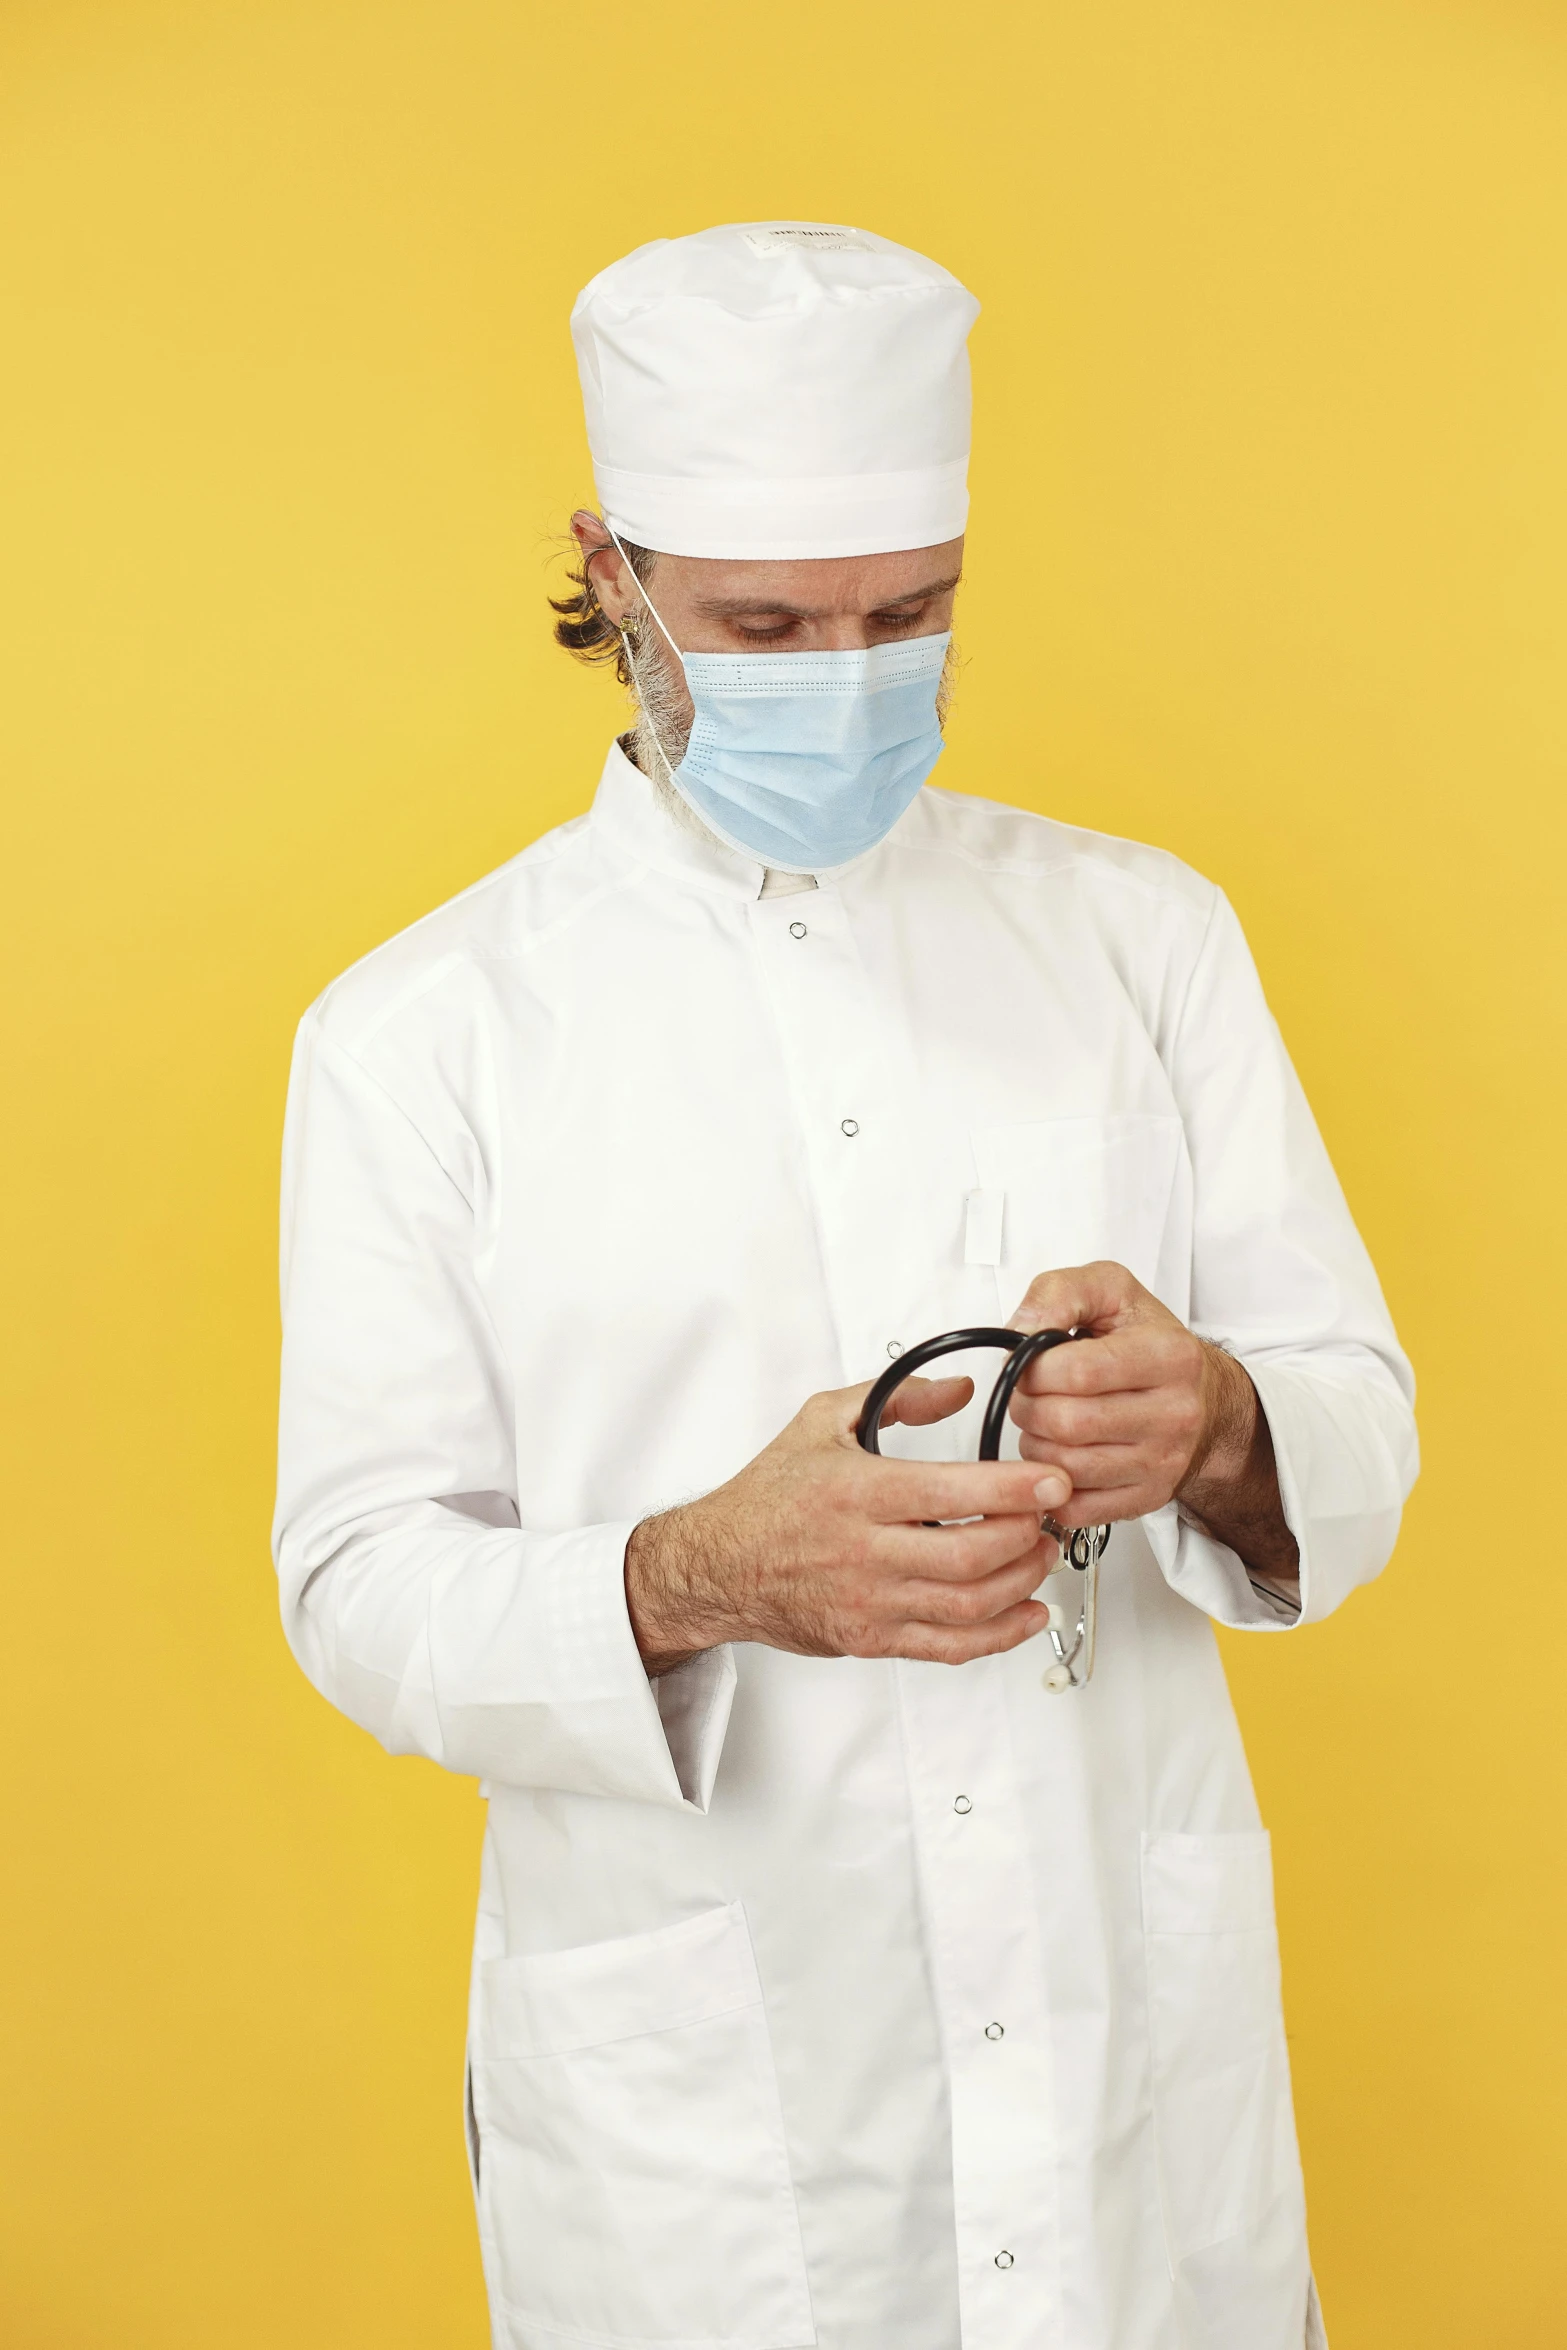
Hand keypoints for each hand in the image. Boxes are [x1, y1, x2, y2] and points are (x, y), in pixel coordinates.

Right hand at [625, 1375, 1071, 1674]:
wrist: (719, 1565)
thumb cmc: (769, 1495)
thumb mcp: (822, 1419)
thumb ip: (898, 1396)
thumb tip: (960, 1389)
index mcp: (858, 1491)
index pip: (954, 1493)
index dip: (1015, 1489)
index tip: (1053, 1480)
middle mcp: (866, 1551)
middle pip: (972, 1556)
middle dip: (1027, 1536)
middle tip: (1050, 1515)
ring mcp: (871, 1602)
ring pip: (969, 1605)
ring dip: (1022, 1582)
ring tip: (1040, 1554)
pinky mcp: (873, 1639)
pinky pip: (950, 1648)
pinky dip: (1001, 1636)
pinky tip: (1028, 1614)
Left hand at [1007, 1261, 1298, 1578]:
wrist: (1201, 1396)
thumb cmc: (1147, 1340)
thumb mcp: (1110, 1289)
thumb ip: (1060, 1293)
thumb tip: (1019, 1330)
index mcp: (1169, 1355)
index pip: (1078, 1372)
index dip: (1033, 1369)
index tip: (1029, 1364)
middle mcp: (1175, 1413)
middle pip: (1067, 1425)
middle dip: (1028, 1408)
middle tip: (1031, 1395)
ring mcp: (1164, 1462)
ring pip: (1066, 1469)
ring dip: (1036, 1446)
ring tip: (1045, 1423)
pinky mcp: (1148, 1498)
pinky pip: (1077, 1509)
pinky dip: (1051, 1485)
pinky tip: (1057, 1456)